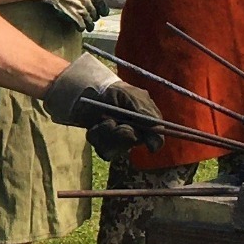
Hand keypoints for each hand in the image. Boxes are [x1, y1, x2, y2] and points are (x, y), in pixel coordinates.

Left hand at [43, 53, 164, 159]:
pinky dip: (98, 137)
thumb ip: (147, 116)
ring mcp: (119, 141)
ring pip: (118, 150)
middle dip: (122, 133)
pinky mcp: (105, 146)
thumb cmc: (113, 91)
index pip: (155, 140)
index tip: (142, 137)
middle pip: (133, 144)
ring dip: (107, 133)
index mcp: (147, 122)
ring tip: (102, 120)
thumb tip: (156, 145)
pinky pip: (104, 151)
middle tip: (114, 121)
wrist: (87, 93)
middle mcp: (135, 133)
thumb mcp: (132, 97)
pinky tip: (94, 126)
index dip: (150, 141)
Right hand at [45, 0, 109, 30]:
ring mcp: (81, 10)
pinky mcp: (73, 16)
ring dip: (89, 25)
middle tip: (92, 18)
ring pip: (90, 21)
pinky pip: (81, 25)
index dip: (103, 10)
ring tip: (88, 27)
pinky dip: (81, 27)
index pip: (101, 4)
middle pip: (95, 13)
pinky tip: (80, 28)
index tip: (103, 12)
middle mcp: (88, 2)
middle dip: (94, 17)